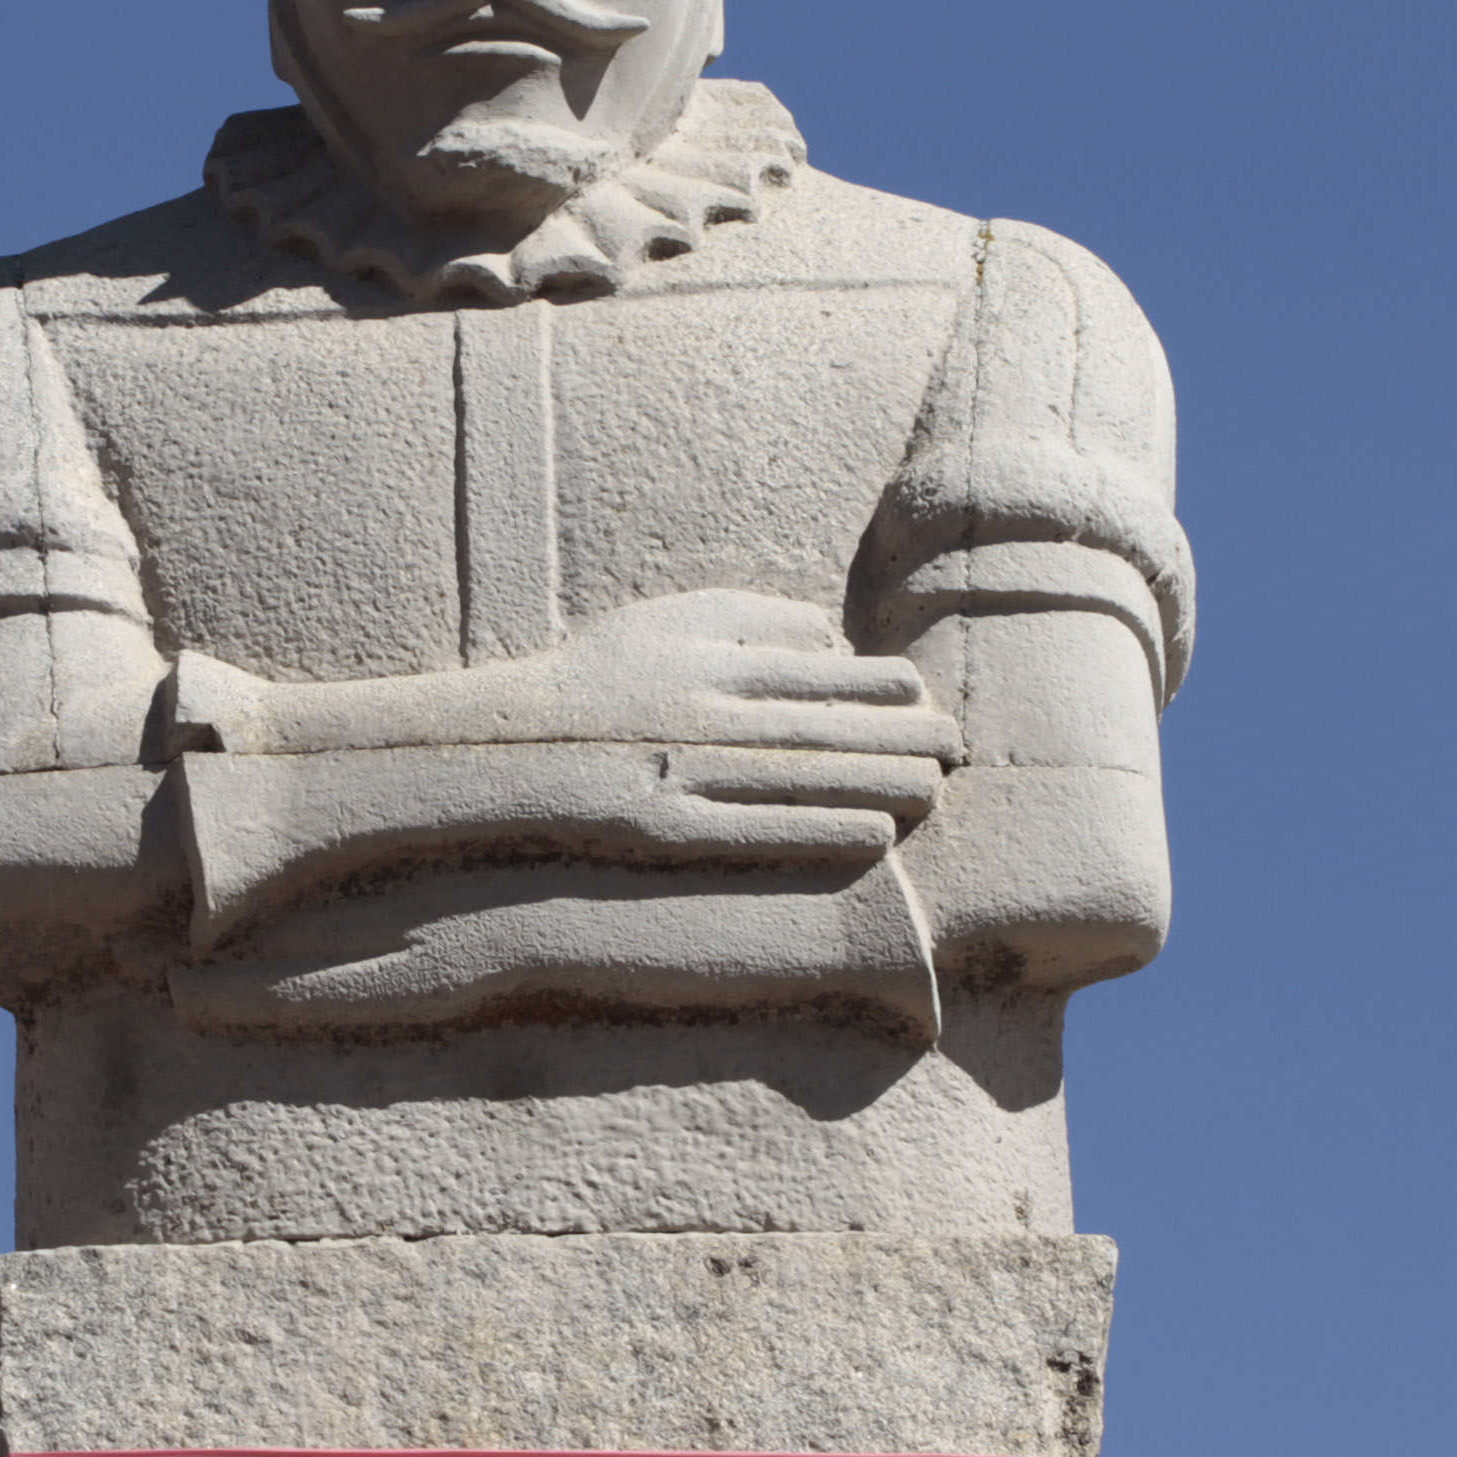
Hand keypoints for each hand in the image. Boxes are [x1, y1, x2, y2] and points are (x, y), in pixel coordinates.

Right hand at [200, 588, 962, 766]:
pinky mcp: (664, 827)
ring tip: (937, 792)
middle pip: (824, 722)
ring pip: (803, 778)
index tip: (926, 697)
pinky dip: (825, 831)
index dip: (883, 686)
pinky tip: (877, 836)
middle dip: (902, 737)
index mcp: (700, 651)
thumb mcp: (664, 625)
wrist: (495, 751)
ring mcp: (681, 769)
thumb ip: (749, 619)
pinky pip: (761, 832)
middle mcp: (698, 706)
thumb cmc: (593, 684)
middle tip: (961, 747)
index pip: (817, 664)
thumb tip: (833, 641)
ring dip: (880, 785)